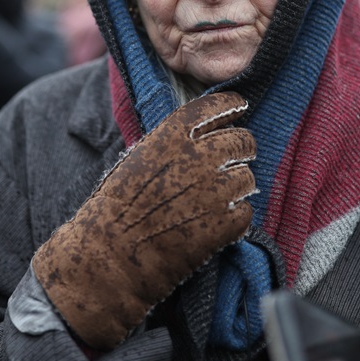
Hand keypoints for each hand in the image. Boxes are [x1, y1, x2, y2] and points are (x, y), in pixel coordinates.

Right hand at [32, 92, 255, 349]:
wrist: (111, 255)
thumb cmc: (115, 208)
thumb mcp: (137, 159)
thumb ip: (169, 143)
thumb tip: (198, 136)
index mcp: (172, 136)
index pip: (215, 106)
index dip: (231, 104)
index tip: (239, 107)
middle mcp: (198, 156)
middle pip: (242, 140)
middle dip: (242, 149)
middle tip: (235, 160)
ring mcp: (215, 189)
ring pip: (248, 177)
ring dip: (238, 187)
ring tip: (218, 199)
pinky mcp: (224, 223)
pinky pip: (245, 211)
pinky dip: (235, 218)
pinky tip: (216, 224)